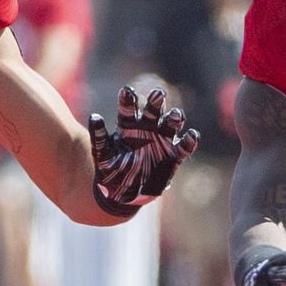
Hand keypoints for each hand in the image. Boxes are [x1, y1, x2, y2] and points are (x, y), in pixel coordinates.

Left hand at [91, 86, 200, 215]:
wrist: (124, 194)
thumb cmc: (111, 172)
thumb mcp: (102, 156)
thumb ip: (99, 137)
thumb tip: (93, 117)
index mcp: (128, 127)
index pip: (129, 109)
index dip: (129, 100)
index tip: (127, 91)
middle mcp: (147, 130)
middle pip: (153, 112)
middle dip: (156, 103)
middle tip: (158, 94)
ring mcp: (162, 142)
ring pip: (170, 125)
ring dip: (174, 119)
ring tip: (176, 115)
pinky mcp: (173, 157)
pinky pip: (184, 147)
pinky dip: (189, 141)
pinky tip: (192, 135)